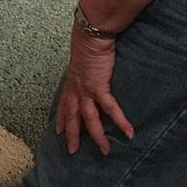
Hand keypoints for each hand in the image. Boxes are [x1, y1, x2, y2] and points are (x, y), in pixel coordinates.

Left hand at [56, 31, 133, 155]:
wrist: (90, 36)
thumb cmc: (87, 43)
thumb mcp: (80, 59)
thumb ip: (83, 68)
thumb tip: (88, 69)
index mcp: (71, 83)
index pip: (64, 105)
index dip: (61, 119)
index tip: (58, 130)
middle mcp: (76, 90)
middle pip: (72, 118)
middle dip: (72, 136)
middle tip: (72, 151)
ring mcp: (86, 90)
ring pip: (89, 120)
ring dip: (97, 137)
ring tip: (106, 151)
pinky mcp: (99, 88)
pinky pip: (110, 109)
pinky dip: (120, 121)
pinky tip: (129, 132)